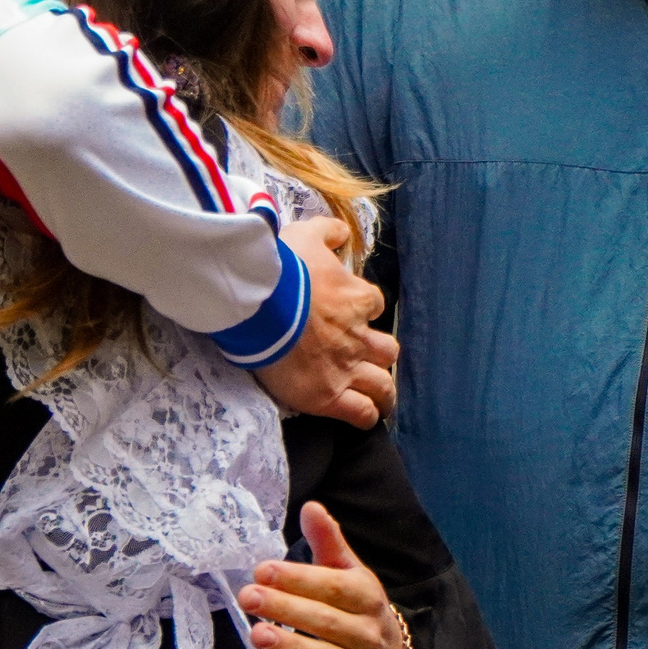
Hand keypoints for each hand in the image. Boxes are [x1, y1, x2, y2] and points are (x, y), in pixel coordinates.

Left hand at [237, 502, 406, 648]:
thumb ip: (328, 542)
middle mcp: (367, 634)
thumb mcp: (349, 573)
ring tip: (256, 634)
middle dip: (285, 608)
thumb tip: (310, 506)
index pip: (333, 587)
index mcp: (367, 597)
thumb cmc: (357, 611)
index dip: (298, 579)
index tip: (262, 570)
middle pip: (325, 621)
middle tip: (247, 596)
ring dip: (289, 647)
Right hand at [253, 217, 397, 429]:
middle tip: (369, 359)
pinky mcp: (329, 395)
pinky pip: (360, 413)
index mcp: (356, 298)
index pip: (374, 305)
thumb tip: (340, 231)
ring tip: (380, 398)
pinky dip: (366, 416)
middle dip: (380, 355)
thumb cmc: (281, 269)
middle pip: (387, 350)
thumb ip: (326, 232)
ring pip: (382, 385)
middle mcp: (358, 335)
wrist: (260, 304)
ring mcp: (346, 367)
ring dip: (383, 391)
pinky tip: (364, 417)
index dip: (365, 310)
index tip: (353, 313)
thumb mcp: (304, 235)